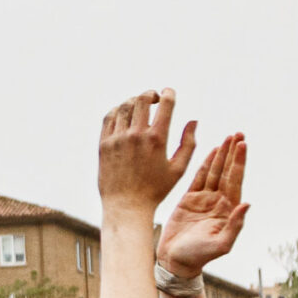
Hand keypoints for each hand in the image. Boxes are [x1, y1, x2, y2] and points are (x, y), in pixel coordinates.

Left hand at [99, 90, 195, 217]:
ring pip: (123, 106)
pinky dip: (118, 110)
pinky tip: (124, 113)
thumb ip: (189, 143)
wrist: (126, 205)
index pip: (164, 105)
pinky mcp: (104, 144)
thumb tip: (193, 120)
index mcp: (157, 140)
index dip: (169, 94)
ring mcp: (117, 139)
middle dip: (150, 94)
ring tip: (141, 105)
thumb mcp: (179, 168)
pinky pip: (109, 118)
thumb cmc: (156, 189)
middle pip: (141, 100)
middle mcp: (135, 136)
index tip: (169, 92)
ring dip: (134, 101)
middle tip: (155, 98)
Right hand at [159, 134, 249, 278]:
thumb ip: (236, 225)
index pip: (235, 180)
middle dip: (234, 153)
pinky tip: (212, 151)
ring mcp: (204, 199)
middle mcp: (218, 201)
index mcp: (228, 210)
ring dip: (222, 155)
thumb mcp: (221, 244)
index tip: (242, 144)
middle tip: (239, 134)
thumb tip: (247, 203)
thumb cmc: (199, 256)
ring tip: (228, 138)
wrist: (176, 261)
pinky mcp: (189, 199)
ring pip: (215, 171)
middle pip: (228, 171)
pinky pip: (199, 177)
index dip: (239, 162)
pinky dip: (206, 163)